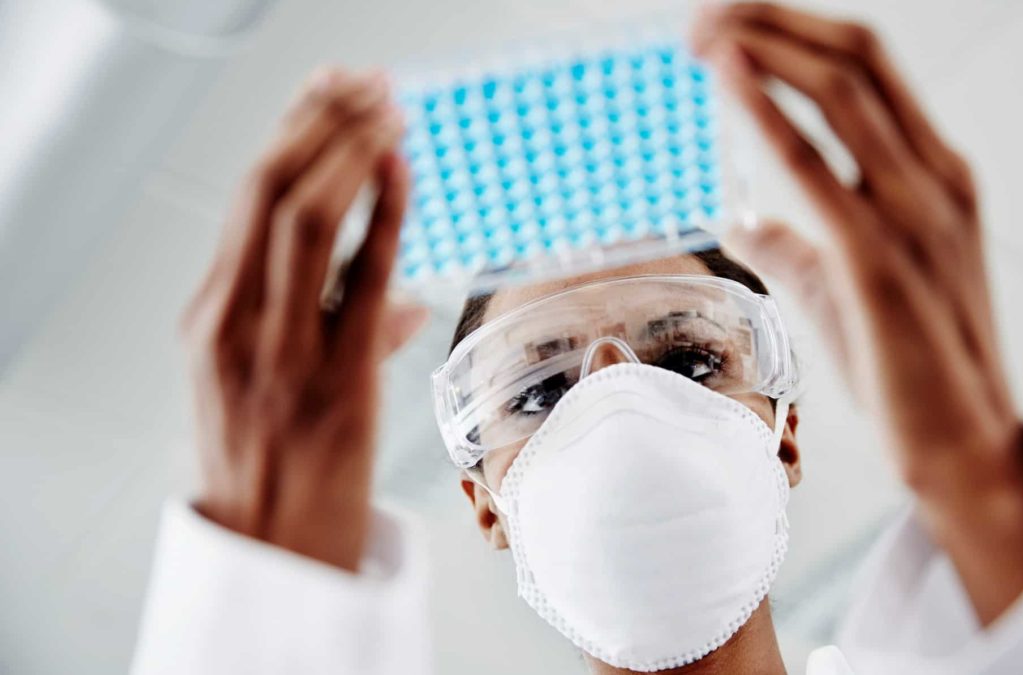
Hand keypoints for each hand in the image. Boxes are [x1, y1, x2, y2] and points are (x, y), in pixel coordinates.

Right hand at [179, 68, 428, 570]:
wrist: (272, 554)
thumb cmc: (270, 468)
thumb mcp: (261, 389)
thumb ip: (317, 332)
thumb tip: (400, 306)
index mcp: (208, 320)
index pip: (246, 202)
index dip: (290, 135)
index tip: (326, 91)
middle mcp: (233, 326)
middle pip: (267, 193)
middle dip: (317, 124)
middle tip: (362, 82)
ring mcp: (280, 353)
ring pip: (303, 220)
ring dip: (349, 151)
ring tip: (387, 108)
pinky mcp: (336, 381)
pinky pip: (361, 279)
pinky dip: (382, 214)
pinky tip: (401, 168)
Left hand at [693, 4, 1022, 622]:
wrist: (959, 439)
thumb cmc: (906, 362)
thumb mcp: (842, 285)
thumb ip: (792, 242)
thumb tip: (740, 219)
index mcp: (936, 173)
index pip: (868, 66)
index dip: (797, 31)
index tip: (732, 25)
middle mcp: (934, 177)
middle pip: (855, 56)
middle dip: (773, 21)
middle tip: (700, 16)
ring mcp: (916, 213)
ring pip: (841, 92)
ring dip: (764, 47)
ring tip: (701, 32)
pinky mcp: (880, 260)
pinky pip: (818, 168)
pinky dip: (770, 112)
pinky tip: (728, 77)